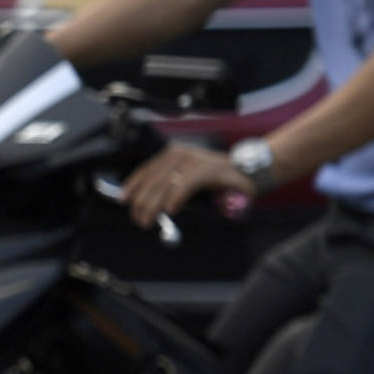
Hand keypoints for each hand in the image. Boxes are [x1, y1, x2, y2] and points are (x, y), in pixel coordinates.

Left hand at [117, 142, 254, 228]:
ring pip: (166, 183)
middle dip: (142, 201)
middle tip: (138, 219)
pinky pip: (185, 184)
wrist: (250, 172)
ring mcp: (194, 160)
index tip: (123, 199)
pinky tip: (169, 210)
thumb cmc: (220, 179)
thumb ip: (171, 186)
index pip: (147, 169)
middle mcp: (181, 154)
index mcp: (174, 154)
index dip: (134, 184)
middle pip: (153, 178)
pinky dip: (175, 197)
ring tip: (148, 219)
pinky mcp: (207, 169)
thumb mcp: (190, 178)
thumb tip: (148, 202)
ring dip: (154, 204)